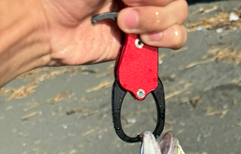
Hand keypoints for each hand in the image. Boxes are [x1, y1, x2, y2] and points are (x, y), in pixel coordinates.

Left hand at [43, 0, 187, 66]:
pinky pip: (167, 46)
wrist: (48, 24)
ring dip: (158, 28)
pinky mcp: (139, 46)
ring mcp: (143, 21)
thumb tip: (153, 1)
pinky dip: (160, 45)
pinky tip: (139, 43)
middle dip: (155, 11)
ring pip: (177, 24)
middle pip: (178, 5)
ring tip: (126, 28)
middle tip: (124, 14)